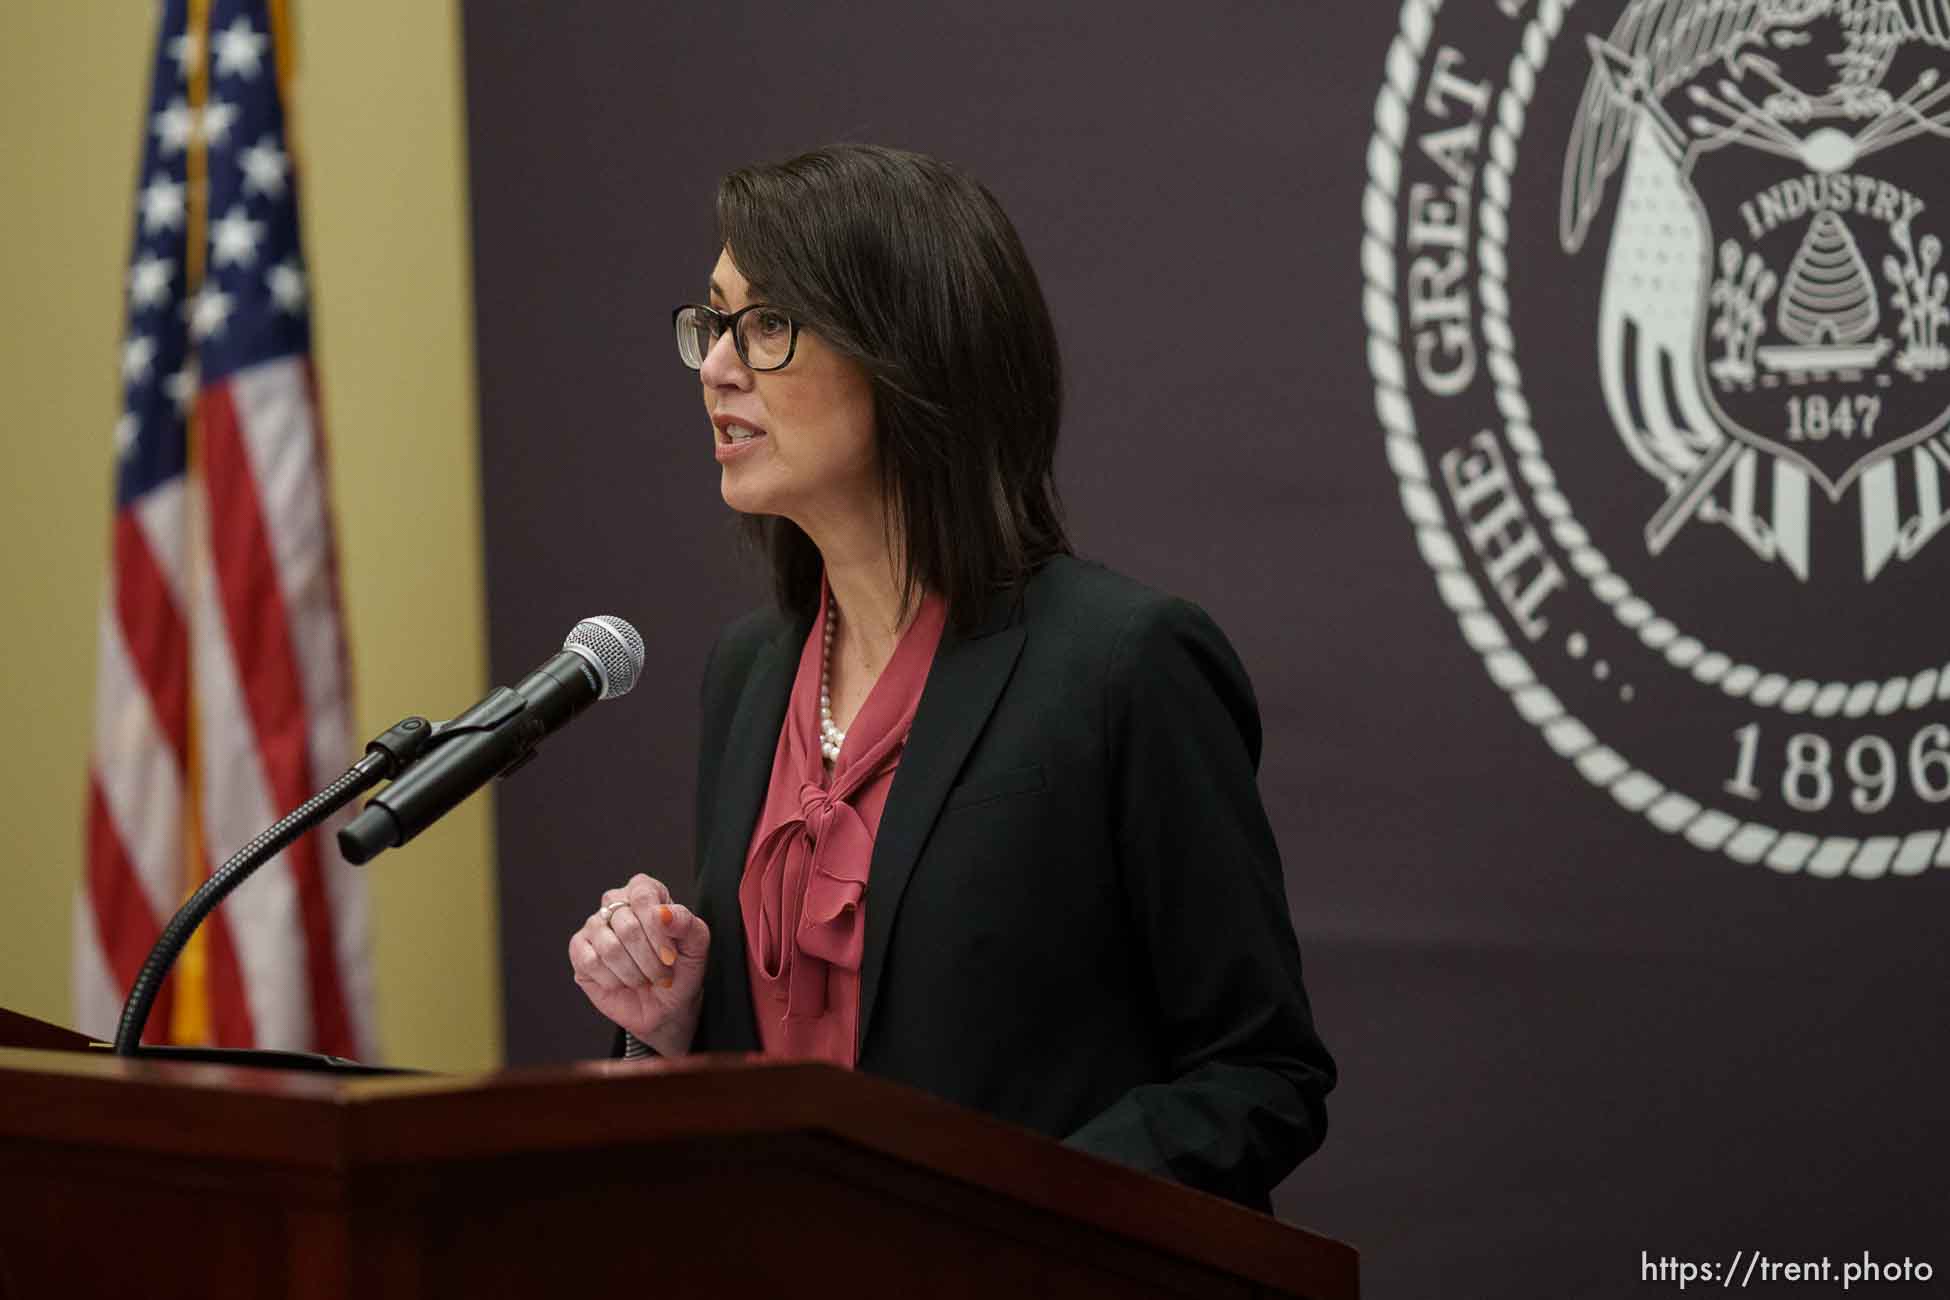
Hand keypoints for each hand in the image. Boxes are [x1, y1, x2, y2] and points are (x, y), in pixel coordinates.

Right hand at [568, 873, 709, 1056]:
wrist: (665, 1005)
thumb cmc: (681, 970)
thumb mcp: (696, 947)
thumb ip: (687, 923)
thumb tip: (663, 912)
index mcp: (645, 891)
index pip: (643, 896)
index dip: (657, 931)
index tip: (670, 957)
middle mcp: (616, 902)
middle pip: (627, 926)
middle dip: (649, 960)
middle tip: (661, 974)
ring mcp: (594, 925)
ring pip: (609, 947)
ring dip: (633, 973)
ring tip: (644, 979)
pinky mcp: (579, 949)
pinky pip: (590, 962)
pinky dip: (613, 980)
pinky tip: (622, 982)